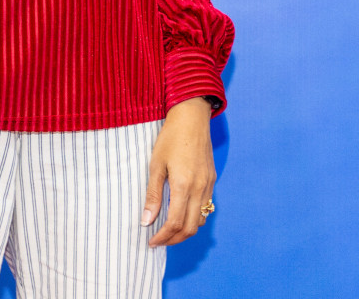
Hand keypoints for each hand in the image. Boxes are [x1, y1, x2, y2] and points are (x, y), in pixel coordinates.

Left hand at [142, 97, 215, 246]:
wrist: (192, 118)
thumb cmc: (171, 138)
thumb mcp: (156, 165)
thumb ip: (153, 195)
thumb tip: (146, 221)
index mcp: (184, 185)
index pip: (175, 223)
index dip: (162, 237)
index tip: (151, 241)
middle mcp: (200, 188)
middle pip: (190, 227)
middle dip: (174, 239)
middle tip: (158, 240)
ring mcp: (208, 184)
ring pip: (201, 220)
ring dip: (185, 230)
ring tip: (168, 230)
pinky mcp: (212, 180)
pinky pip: (206, 207)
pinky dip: (194, 217)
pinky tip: (181, 213)